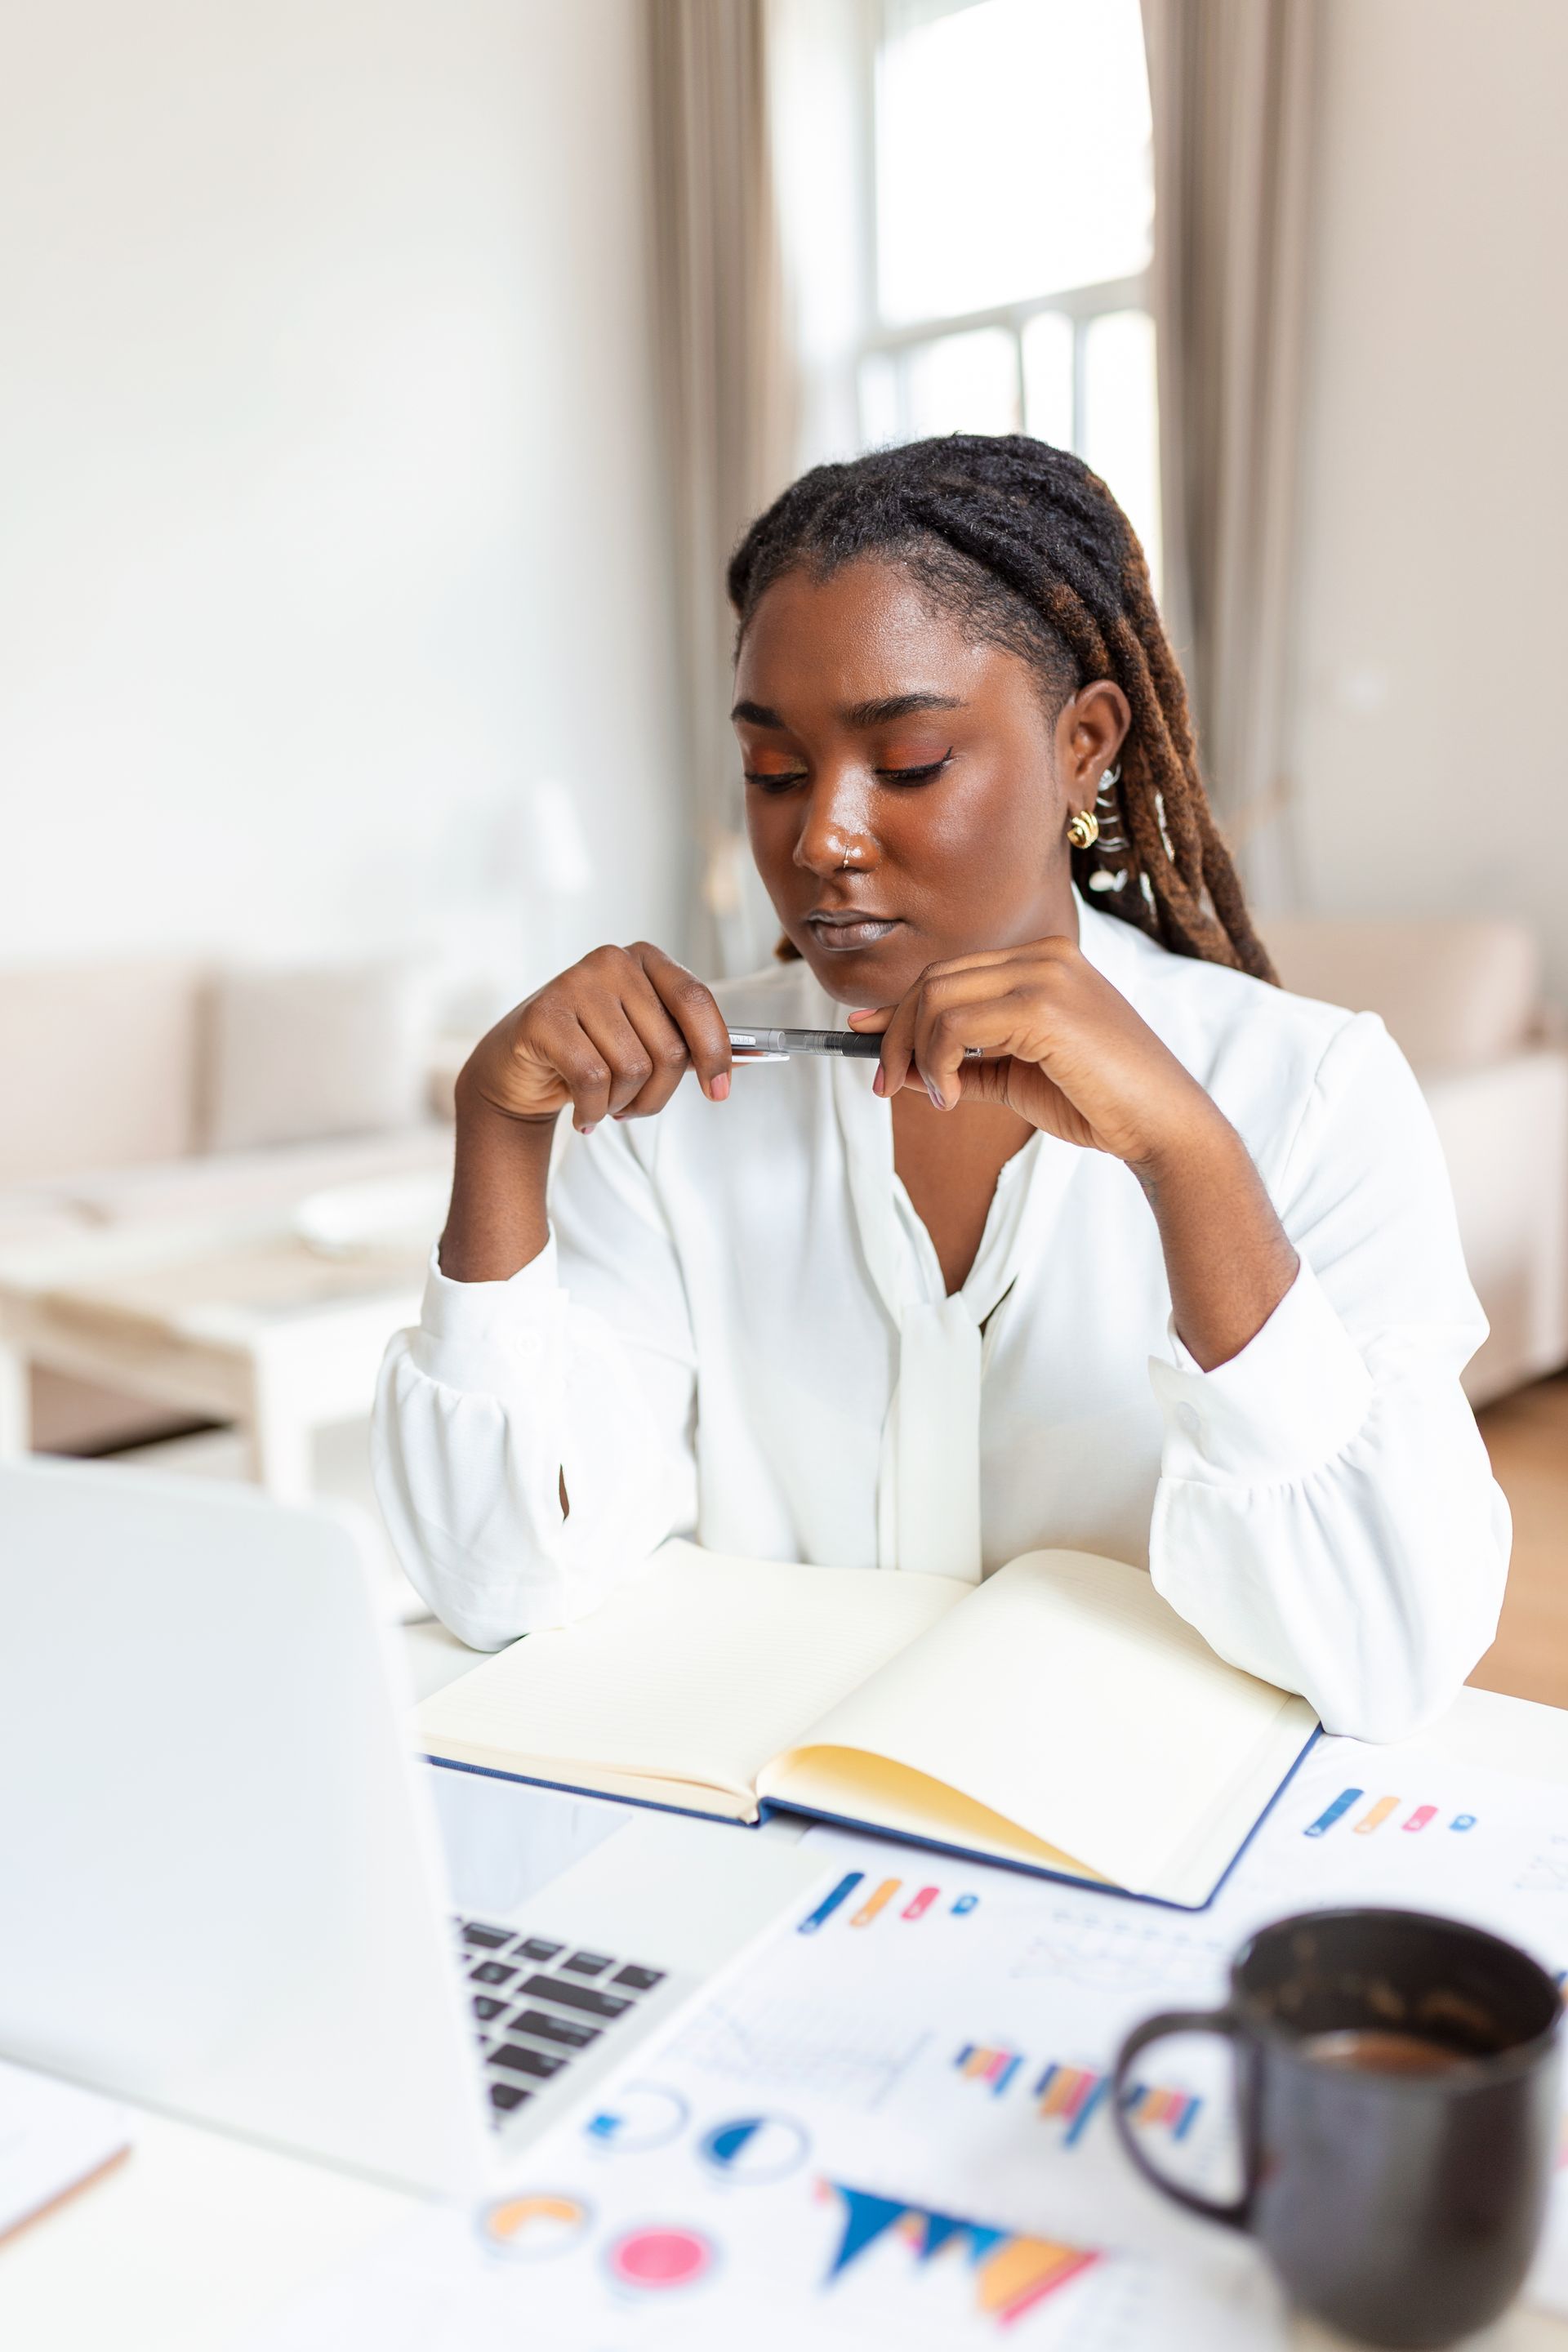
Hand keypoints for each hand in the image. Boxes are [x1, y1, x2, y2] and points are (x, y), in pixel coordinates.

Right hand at [457, 943, 731, 1136]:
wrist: (518, 1070)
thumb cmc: (592, 1054)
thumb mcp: (646, 1044)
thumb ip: (692, 1045)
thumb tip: (752, 1059)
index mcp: (646, 960)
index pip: (696, 1001)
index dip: (716, 1052)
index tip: (719, 1092)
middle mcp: (612, 961)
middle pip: (668, 1047)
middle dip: (657, 1095)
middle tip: (633, 1108)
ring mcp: (575, 983)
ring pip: (632, 1067)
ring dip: (622, 1104)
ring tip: (604, 1104)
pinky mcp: (544, 1015)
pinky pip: (593, 1079)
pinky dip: (593, 1110)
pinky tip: (582, 1113)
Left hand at [847, 936, 1221, 1171]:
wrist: (1163, 1126)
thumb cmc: (1098, 1103)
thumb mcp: (1016, 1078)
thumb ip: (963, 1064)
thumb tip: (901, 1066)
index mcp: (1043, 961)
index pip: (950, 972)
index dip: (899, 1006)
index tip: (863, 1036)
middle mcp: (1043, 956)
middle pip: (934, 979)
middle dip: (895, 1033)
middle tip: (887, 1084)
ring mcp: (1045, 975)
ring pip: (936, 998)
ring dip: (914, 1052)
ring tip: (932, 1096)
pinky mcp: (1043, 1006)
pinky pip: (954, 1026)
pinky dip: (936, 1063)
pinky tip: (951, 1096)